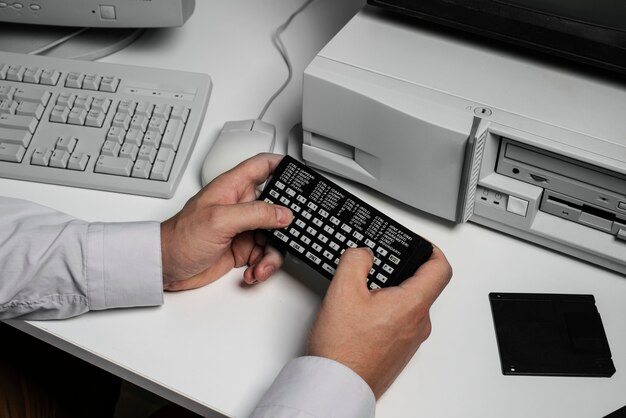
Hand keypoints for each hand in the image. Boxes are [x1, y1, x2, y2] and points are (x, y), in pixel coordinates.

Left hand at [160, 153, 291, 290]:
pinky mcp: (242, 249)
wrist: (164, 267)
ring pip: (274, 236)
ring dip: (272, 254)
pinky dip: (263, 266)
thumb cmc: (179, 238)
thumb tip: (284, 213)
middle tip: (292, 234)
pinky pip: (264, 255)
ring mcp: (242, 228)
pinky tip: (253, 272)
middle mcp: (240, 206)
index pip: (263, 166)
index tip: (302, 175)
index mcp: (233, 188)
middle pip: (277, 206)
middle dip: (286, 223)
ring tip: (261, 265)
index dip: (283, 165)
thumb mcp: (220, 220)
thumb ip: (255, 213)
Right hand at [307, 245, 451, 398]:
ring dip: (392, 293)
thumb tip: (363, 253)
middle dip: (403, 271)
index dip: (432, 249)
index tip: (419, 244)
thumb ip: (356, 261)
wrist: (338, 385)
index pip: (441, 269)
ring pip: (409, 305)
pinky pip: (399, 322)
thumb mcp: (343, 291)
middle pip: (423, 286)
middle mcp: (418, 324)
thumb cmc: (343, 348)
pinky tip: (362, 315)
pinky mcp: (399, 351)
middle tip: (381, 265)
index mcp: (412, 305)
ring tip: (364, 293)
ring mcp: (410, 340)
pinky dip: (386, 312)